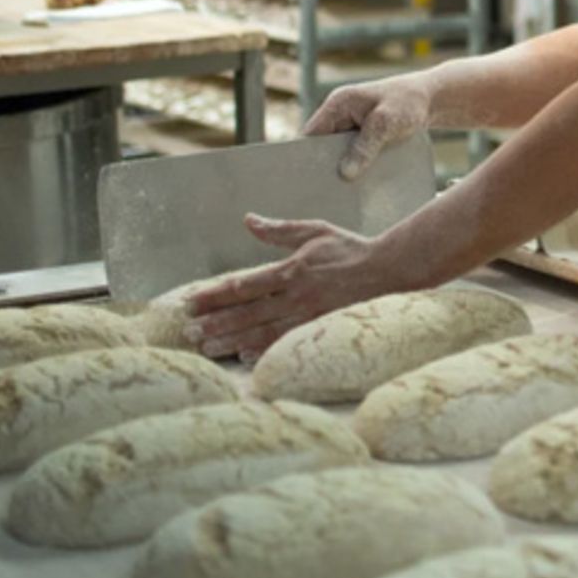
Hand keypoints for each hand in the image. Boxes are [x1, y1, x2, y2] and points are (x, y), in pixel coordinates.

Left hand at [183, 215, 394, 359]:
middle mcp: (296, 296)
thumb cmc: (350, 249)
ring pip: (262, 332)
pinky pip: (286, 343)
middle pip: (247, 313)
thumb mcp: (314, 231)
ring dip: (232, 340)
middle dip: (216, 322)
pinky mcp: (319, 329)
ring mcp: (308, 316)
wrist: (388, 270)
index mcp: (291, 270)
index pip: (243, 285)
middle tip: (189, 332)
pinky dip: (263, 351)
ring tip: (207, 348)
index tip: (192, 302)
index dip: (215, 294)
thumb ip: (278, 230)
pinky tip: (244, 356)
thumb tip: (249, 220)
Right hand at [303, 76, 428, 179]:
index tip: (309, 180)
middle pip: (321, 146)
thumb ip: (365, 147)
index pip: (310, 134)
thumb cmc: (408, 103)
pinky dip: (355, 165)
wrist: (432, 99)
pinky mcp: (363, 135)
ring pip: (337, 152)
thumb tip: (345, 174)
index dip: (306, 157)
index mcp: (338, 104)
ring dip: (342, 168)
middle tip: (328, 191)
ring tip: (342, 193)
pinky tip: (358, 184)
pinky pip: (353, 153)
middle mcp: (340, 114)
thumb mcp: (386, 124)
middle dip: (325, 166)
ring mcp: (351, 125)